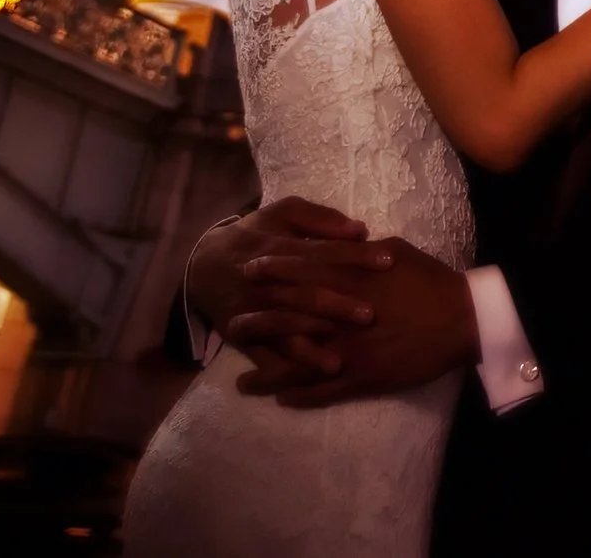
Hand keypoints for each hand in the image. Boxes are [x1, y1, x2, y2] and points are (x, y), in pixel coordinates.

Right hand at [193, 198, 388, 385]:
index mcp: (278, 247)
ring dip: (310, 347)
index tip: (388, 262)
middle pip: (304, 294)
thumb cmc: (255, 235)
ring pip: (284, 330)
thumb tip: (359, 228)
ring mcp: (252, 312)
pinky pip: (264, 355)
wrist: (201, 265)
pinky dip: (284, 368)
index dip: (355, 256)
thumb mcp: (282, 213)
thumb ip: (319, 219)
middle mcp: (265, 282)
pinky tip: (305, 378)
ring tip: (340, 361)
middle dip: (336, 305)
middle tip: (371, 315)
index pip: (322, 252)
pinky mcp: (242, 336)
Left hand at [262, 238, 478, 407]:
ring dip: (265, 375)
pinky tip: (280, 400)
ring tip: (241, 382)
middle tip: (232, 325)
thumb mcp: (397, 251)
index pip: (299, 274)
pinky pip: (321, 392)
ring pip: (295, 364)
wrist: (461, 320)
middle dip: (256, 321)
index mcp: (348, 281)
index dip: (272, 272)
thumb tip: (342, 246)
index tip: (249, 272)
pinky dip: (297, 397)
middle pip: (287, 318)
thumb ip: (361, 252)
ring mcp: (346, 352)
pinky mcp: (360, 379)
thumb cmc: (431, 281)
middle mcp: (338, 317)